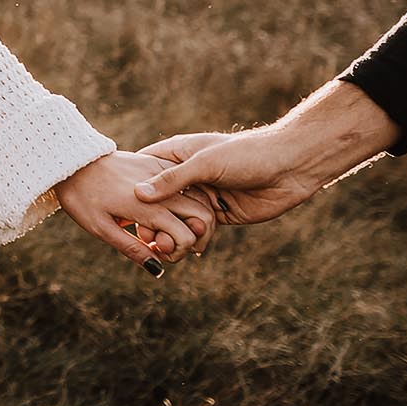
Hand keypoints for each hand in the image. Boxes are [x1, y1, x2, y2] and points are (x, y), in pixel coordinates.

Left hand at [54, 150, 216, 266]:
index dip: (179, 252)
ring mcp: (161, 172)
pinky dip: (189, 198)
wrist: (71, 160)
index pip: (186, 236)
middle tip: (171, 243)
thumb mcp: (100, 228)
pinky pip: (185, 181)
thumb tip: (158, 269)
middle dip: (194, 236)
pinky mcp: (157, 162)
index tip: (158, 252)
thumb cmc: (81, 197)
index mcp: (146, 208)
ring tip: (171, 227)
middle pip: (202, 217)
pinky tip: (171, 207)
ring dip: (194, 217)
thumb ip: (131, 248)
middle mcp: (160, 189)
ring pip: (199, 198)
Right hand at [134, 82, 401, 226]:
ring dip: (168, 233)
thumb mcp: (205, 164)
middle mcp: (186, 176)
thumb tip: (139, 195)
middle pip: (158, 200)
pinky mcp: (219, 215)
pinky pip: (197, 230)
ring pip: (175, 218)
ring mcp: (202, 196)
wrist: (290, 166)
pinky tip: (181, 251)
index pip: (142, 170)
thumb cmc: (246, 154)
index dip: (129, 188)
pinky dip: (189, 241)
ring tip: (161, 248)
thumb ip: (173, 180)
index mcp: (177, 155)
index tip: (116, 208)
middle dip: (149, 219)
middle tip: (143, 237)